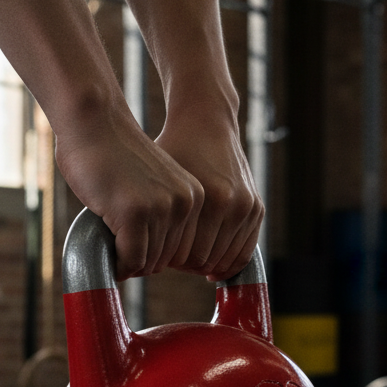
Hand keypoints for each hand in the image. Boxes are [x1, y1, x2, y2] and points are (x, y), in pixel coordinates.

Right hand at [53, 99, 204, 279]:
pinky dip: (117, 263)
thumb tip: (158, 262)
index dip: (155, 255)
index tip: (135, 245)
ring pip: (147, 262)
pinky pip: (130, 259)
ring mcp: (161, 208)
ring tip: (111, 240)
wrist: (93, 121)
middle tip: (118, 243)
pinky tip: (107, 251)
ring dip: (127, 261)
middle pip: (166, 260)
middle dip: (140, 259)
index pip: (183, 251)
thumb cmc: (114, 155)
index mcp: (195, 196)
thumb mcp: (155, 186)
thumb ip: (164, 214)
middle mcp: (185, 203)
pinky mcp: (134, 213)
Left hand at [155, 105, 263, 281]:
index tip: (151, 260)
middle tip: (167, 261)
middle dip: (183, 265)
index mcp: (204, 199)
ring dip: (204, 265)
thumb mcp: (154, 181)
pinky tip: (208, 264)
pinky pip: (244, 252)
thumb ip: (146, 220)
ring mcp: (246, 206)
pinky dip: (226, 262)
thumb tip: (130, 262)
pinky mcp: (256, 208)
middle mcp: (229, 204)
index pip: (184, 257)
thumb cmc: (171, 149)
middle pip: (204, 261)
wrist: (204, 121)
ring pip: (224, 260)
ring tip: (185, 259)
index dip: (165, 263)